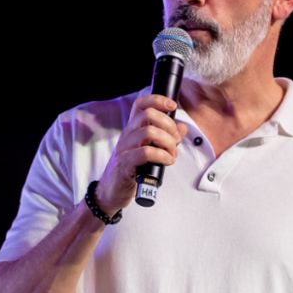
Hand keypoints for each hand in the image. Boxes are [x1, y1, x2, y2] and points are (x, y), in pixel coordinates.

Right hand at [93, 94, 188, 214]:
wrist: (111, 192)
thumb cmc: (130, 171)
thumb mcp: (149, 151)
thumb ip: (166, 138)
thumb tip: (182, 127)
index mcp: (133, 130)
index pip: (141, 104)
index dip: (157, 100)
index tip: (172, 106)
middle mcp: (127, 135)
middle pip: (148, 114)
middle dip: (168, 125)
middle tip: (175, 139)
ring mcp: (125, 149)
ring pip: (149, 132)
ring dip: (168, 142)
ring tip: (171, 154)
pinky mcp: (125, 164)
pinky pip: (145, 152)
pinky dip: (162, 155)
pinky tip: (167, 161)